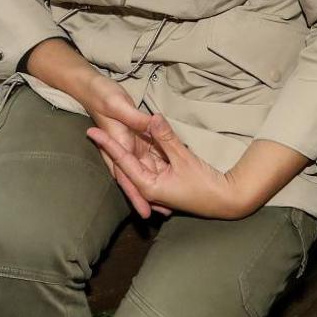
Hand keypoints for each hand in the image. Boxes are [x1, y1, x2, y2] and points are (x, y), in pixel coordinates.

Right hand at [77, 73, 170, 218]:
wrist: (90, 86)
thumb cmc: (102, 95)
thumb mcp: (119, 105)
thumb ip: (136, 118)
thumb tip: (153, 126)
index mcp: (118, 144)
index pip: (126, 176)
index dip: (136, 195)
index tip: (146, 212)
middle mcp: (122, 148)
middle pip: (135, 178)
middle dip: (147, 197)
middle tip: (164, 213)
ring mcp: (127, 144)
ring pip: (141, 168)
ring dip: (151, 184)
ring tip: (167, 200)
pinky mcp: (132, 137)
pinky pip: (144, 155)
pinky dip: (153, 167)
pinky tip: (164, 173)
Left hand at [87, 114, 248, 219]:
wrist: (225, 200)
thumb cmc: (204, 184)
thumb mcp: (184, 158)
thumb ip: (167, 137)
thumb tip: (153, 116)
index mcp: (147, 186)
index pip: (122, 160)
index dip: (107, 144)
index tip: (92, 130)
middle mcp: (147, 186)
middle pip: (124, 162)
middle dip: (110, 144)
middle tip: (93, 125)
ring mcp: (155, 184)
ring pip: (135, 161)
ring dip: (124, 146)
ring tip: (106, 127)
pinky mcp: (163, 179)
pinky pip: (148, 162)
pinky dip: (140, 150)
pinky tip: (129, 139)